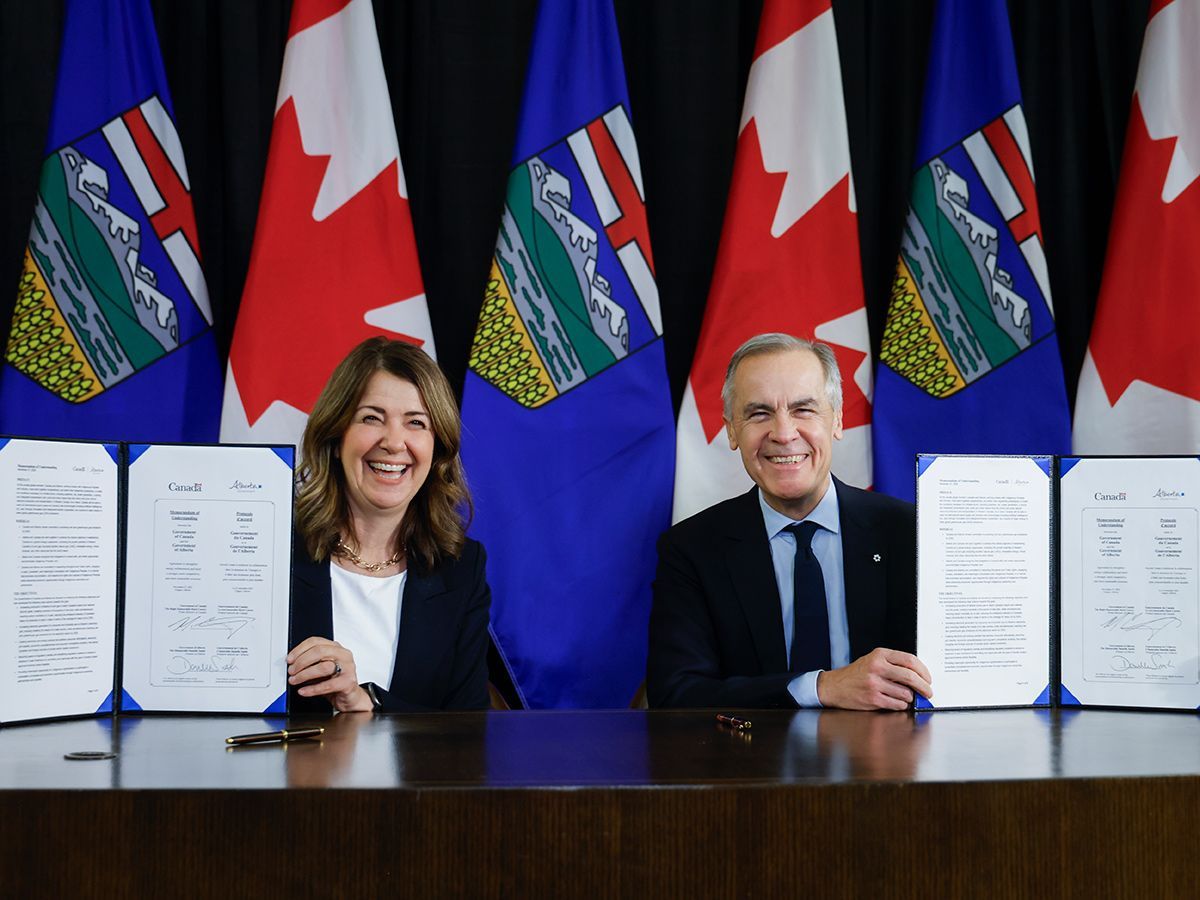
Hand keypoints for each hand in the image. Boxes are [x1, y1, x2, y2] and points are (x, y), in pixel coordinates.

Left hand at [286, 636, 372, 712]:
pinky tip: (303, 691)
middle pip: (319, 651)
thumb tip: (292, 663)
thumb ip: (310, 663)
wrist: (349, 698)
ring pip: (323, 667)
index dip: (299, 649)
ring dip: (304, 674)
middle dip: (301, 661)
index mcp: (336, 648)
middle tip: (291, 671)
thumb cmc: (334, 682)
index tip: (290, 659)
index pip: (316, 641)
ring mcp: (348, 668)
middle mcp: (343, 655)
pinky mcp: (348, 682)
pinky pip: (327, 685)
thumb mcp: (321, 668)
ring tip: (295, 680)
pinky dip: (312, 689)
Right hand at [815, 648, 931, 710]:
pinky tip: (896, 702)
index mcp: (879, 655)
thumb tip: (918, 676)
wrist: (834, 687)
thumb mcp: (872, 661)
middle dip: (924, 687)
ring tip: (904, 697)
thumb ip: (893, 664)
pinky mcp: (873, 698)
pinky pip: (897, 704)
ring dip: (910, 698)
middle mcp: (877, 667)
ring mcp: (874, 684)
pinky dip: (901, 705)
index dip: (923, 671)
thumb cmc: (855, 674)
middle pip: (910, 676)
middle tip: (928, 692)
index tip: (928, 679)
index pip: (909, 660)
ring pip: (906, 693)